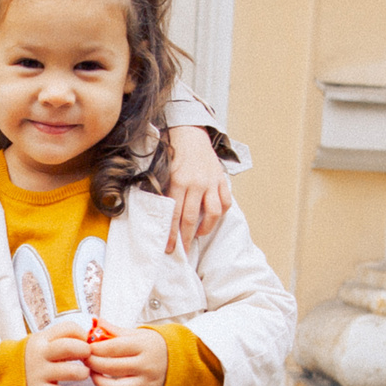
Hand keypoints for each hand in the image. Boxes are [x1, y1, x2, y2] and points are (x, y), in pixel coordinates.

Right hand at [25, 318, 93, 385]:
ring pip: (71, 371)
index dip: (82, 334)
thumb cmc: (33, 358)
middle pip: (69, 347)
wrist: (6, 376)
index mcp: (42, 338)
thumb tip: (89, 340)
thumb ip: (62, 339)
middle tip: (88, 357)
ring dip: (83, 372)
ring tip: (83, 373)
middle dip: (85, 351)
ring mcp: (38, 373)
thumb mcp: (42, 343)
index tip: (85, 342)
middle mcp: (40, 354)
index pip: (68, 328)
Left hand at [89, 322, 167, 385]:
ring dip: (100, 382)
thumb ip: (114, 330)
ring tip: (93, 374)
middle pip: (112, 367)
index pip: (114, 348)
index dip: (96, 349)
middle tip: (85, 360)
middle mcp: (146, 365)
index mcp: (143, 346)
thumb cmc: (154, 345)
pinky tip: (107, 385)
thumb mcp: (137, 334)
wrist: (178, 360)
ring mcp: (147, 382)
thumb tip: (94, 322)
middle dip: (93, 364)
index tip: (86, 348)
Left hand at [162, 125, 231, 251]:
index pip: (174, 214)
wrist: (191, 134)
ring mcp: (211, 182)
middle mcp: (196, 183)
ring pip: (213, 213)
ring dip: (205, 228)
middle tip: (182, 251)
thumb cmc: (175, 154)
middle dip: (186, 237)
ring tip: (197, 234)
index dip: (172, 234)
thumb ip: (164, 192)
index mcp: (178, 181)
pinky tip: (212, 218)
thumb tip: (160, 216)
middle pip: (191, 218)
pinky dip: (221, 213)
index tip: (170, 248)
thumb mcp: (164, 171)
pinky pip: (226, 202)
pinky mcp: (222, 180)